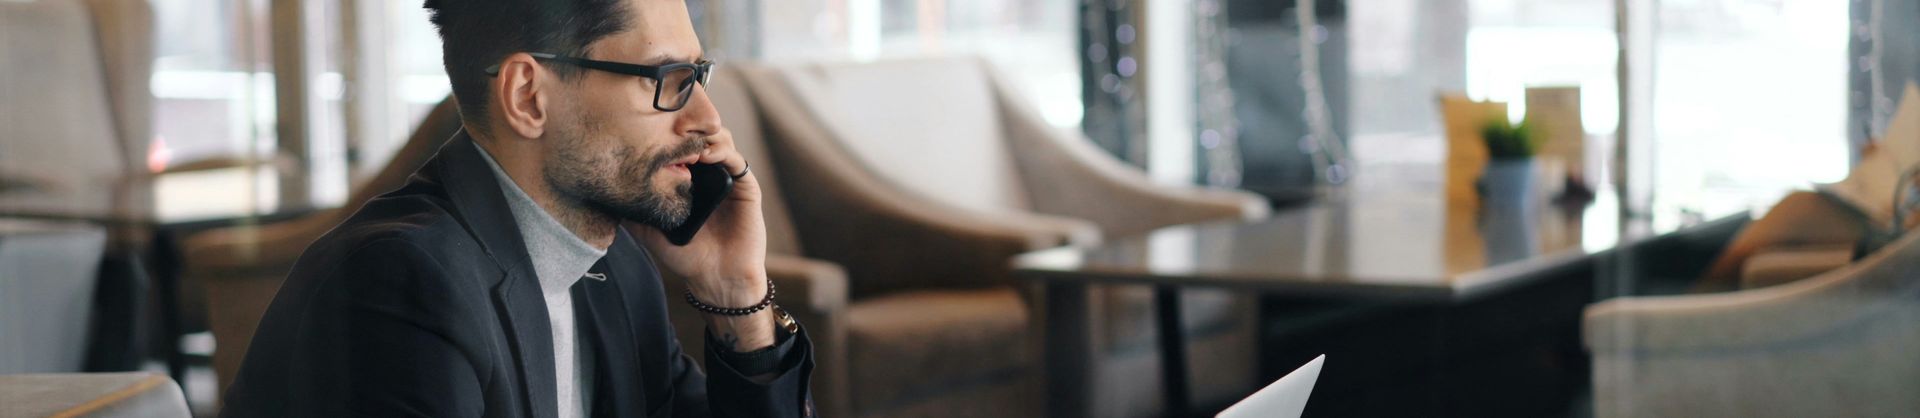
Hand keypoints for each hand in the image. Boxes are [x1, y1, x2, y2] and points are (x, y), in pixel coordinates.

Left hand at [633, 127, 775, 350]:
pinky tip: (705, 155)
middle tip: (667, 131)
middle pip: (699, 135)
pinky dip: (722, 150)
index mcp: (689, 179)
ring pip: (719, 140)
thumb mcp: (649, 230)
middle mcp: (709, 174)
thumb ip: (631, 211)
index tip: (649, 131)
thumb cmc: (686, 255)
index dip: (668, 134)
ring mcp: (729, 178)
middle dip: (685, 128)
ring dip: (703, 137)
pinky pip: (737, 160)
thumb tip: (600, 195)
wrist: (716, 278)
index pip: (679, 145)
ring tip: (686, 146)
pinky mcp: (746, 186)